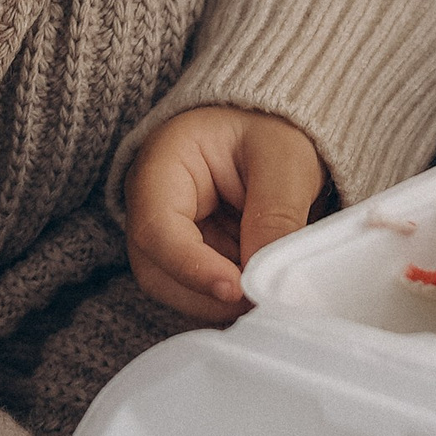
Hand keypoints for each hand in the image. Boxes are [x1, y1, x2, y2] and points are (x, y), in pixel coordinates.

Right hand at [127, 107, 328, 322]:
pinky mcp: (187, 258)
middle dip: (210, 294)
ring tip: (267, 289)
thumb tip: (265, 280)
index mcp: (162, 164)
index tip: (236, 289)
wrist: (272, 133)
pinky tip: (259, 288)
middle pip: (158, 271)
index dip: (192, 268)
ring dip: (222, 301)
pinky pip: (198, 292)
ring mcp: (166, 236)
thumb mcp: (285, 160)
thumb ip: (275, 215)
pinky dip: (229, 299)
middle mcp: (150, 205)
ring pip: (177, 290)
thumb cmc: (272, 133)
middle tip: (262, 299)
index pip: (157, 228)